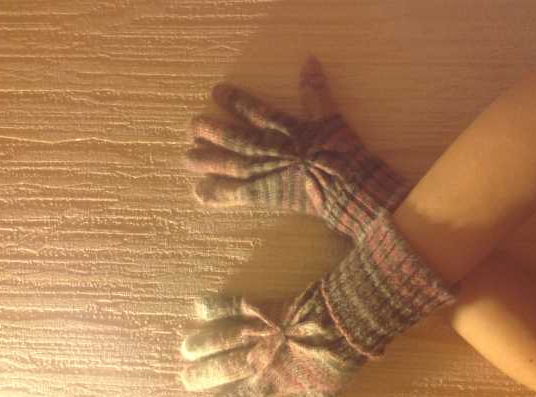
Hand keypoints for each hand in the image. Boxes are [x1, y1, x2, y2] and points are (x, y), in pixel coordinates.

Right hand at [180, 286, 363, 396]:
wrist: (346, 318)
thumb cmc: (339, 356)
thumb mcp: (326, 389)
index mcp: (276, 379)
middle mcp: (261, 357)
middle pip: (225, 368)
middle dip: (204, 375)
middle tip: (186, 380)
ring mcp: (261, 330)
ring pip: (223, 338)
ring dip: (203, 344)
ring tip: (185, 349)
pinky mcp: (265, 307)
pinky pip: (235, 306)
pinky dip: (217, 305)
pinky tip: (198, 305)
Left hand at [185, 56, 408, 240]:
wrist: (348, 188)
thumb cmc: (342, 153)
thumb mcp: (331, 118)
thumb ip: (315, 91)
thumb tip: (310, 61)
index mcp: (284, 128)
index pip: (255, 111)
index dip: (235, 100)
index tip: (216, 92)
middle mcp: (269, 148)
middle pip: (234, 138)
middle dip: (211, 131)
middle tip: (191, 127)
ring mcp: (264, 172)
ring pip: (229, 165)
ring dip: (207, 161)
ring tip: (186, 158)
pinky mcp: (265, 195)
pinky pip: (236, 195)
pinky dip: (218, 194)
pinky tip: (199, 193)